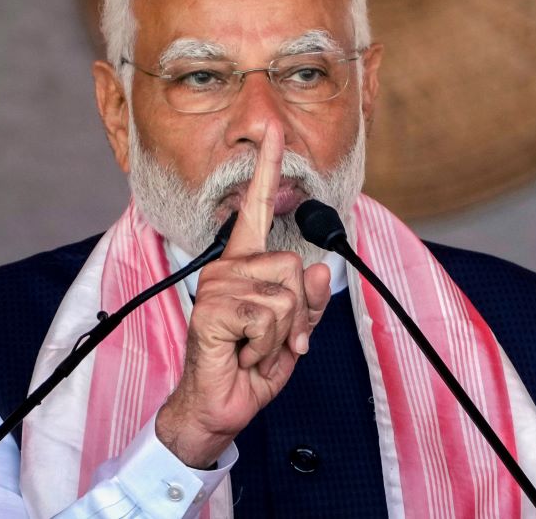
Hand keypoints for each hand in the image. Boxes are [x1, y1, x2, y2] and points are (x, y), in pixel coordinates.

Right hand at [154, 123, 330, 467]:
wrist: (219, 405)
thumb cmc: (249, 366)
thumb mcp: (292, 333)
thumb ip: (310, 302)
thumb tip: (322, 269)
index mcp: (244, 264)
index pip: (255, 207)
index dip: (266, 167)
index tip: (272, 129)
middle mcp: (228, 267)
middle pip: (296, 268)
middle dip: (297, 314)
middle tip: (268, 339)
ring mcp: (218, 285)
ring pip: (289, 294)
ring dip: (283, 333)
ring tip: (252, 346)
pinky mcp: (214, 307)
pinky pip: (272, 315)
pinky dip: (268, 344)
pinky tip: (242, 353)